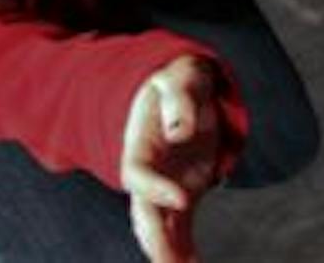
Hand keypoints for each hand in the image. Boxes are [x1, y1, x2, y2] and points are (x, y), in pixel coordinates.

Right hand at [121, 55, 222, 262]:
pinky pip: (182, 227)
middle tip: (168, 262)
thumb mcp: (181, 78)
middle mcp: (148, 174)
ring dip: (169, 252)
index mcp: (139, 145)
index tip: (184, 199)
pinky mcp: (183, 194)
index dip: (156, 188)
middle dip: (156, 238)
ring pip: (161, 226)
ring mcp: (164, 187)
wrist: (182, 92)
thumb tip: (181, 130)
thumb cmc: (180, 81)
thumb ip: (181, 99)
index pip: (139, 174)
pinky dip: (185, 249)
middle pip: (144, 211)